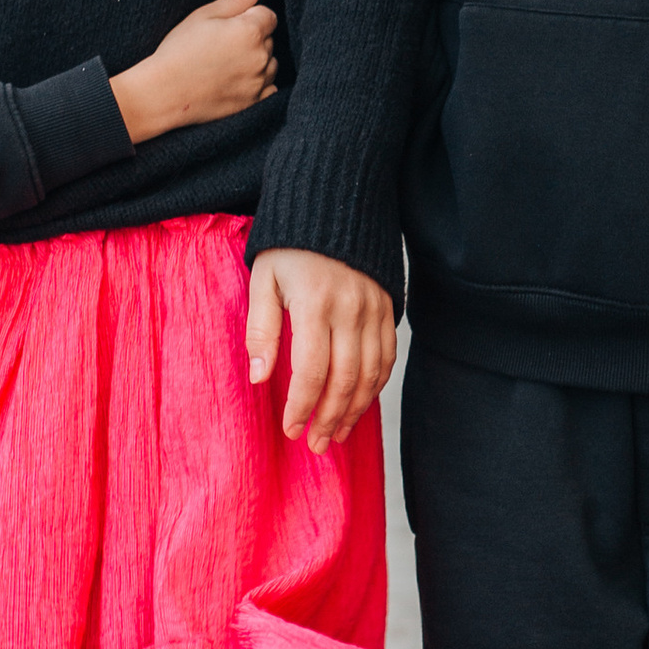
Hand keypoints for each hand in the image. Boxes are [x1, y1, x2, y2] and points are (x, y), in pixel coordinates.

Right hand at [111, 0, 278, 144]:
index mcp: (250, 31)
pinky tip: (236, 82)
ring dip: (257, 61)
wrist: (164, 94)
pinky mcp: (254, 103)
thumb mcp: (204, 15)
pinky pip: (269, 89)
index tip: (228, 26)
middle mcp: (261, 57)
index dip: (249, 16)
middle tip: (221, 45)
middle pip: (269, 39)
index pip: (267, 15)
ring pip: (270, 64)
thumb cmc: (180, 50)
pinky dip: (259, 84)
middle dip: (253, 38)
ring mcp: (259, 82)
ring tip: (226, 64)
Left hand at [245, 250, 394, 449]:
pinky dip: (376, 386)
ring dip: (355, 410)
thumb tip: (260, 378)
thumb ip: (261, 330)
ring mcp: (374, 310)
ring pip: (370, 374)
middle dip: (329, 419)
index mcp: (314, 304)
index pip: (311, 371)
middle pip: (344, 379)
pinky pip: (387, 357)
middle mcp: (350, 310)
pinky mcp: (388, 308)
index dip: (302, 407)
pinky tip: (360, 404)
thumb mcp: (263, 280)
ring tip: (337, 434)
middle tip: (316, 445)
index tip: (291, 430)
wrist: (333, 203)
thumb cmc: (289, 246)